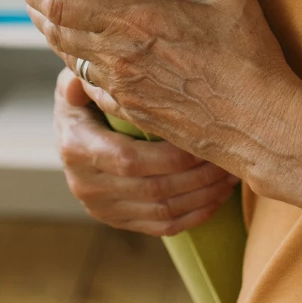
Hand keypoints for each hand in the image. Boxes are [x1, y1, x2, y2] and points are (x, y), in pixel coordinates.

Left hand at [23, 0, 301, 180]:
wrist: (258, 123)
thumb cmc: (246, 55)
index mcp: (134, 21)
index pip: (61, 4)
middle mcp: (118, 57)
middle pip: (54, 31)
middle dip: (37, 8)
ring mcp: (122, 88)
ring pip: (68, 59)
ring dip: (54, 35)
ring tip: (55, 15)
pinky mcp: (133, 111)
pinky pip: (90, 85)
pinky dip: (78, 65)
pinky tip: (88, 58)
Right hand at [53, 67, 238, 234]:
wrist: (69, 131)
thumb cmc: (85, 96)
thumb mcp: (78, 78)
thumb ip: (85, 75)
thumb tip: (83, 76)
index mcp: (78, 147)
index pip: (129, 159)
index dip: (169, 156)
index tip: (203, 139)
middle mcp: (87, 184)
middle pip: (153, 189)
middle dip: (198, 176)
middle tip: (230, 158)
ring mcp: (103, 207)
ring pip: (162, 212)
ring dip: (203, 196)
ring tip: (232, 176)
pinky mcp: (118, 219)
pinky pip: (161, 227)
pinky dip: (194, 216)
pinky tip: (218, 198)